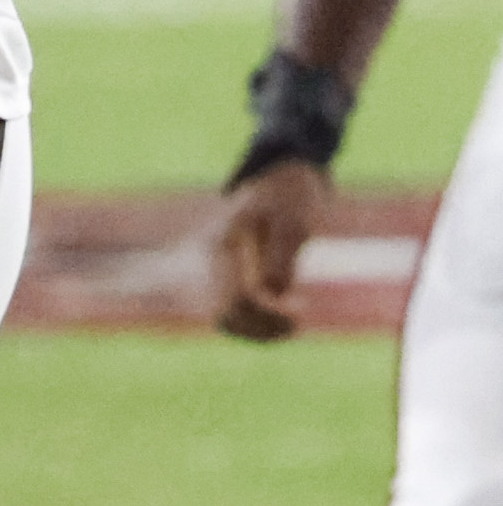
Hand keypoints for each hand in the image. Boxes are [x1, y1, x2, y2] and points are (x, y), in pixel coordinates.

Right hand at [211, 158, 325, 340]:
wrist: (279, 176)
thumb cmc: (289, 197)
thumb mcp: (293, 221)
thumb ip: (281, 255)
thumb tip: (274, 294)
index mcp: (220, 245)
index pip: (233, 299)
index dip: (264, 319)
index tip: (295, 319)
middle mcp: (208, 260)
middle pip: (221, 314)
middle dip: (256, 328)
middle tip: (293, 327)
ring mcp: (212, 267)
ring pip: (220, 315)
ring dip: (251, 329)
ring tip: (286, 328)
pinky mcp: (221, 273)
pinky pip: (227, 307)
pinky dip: (250, 320)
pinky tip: (277, 317)